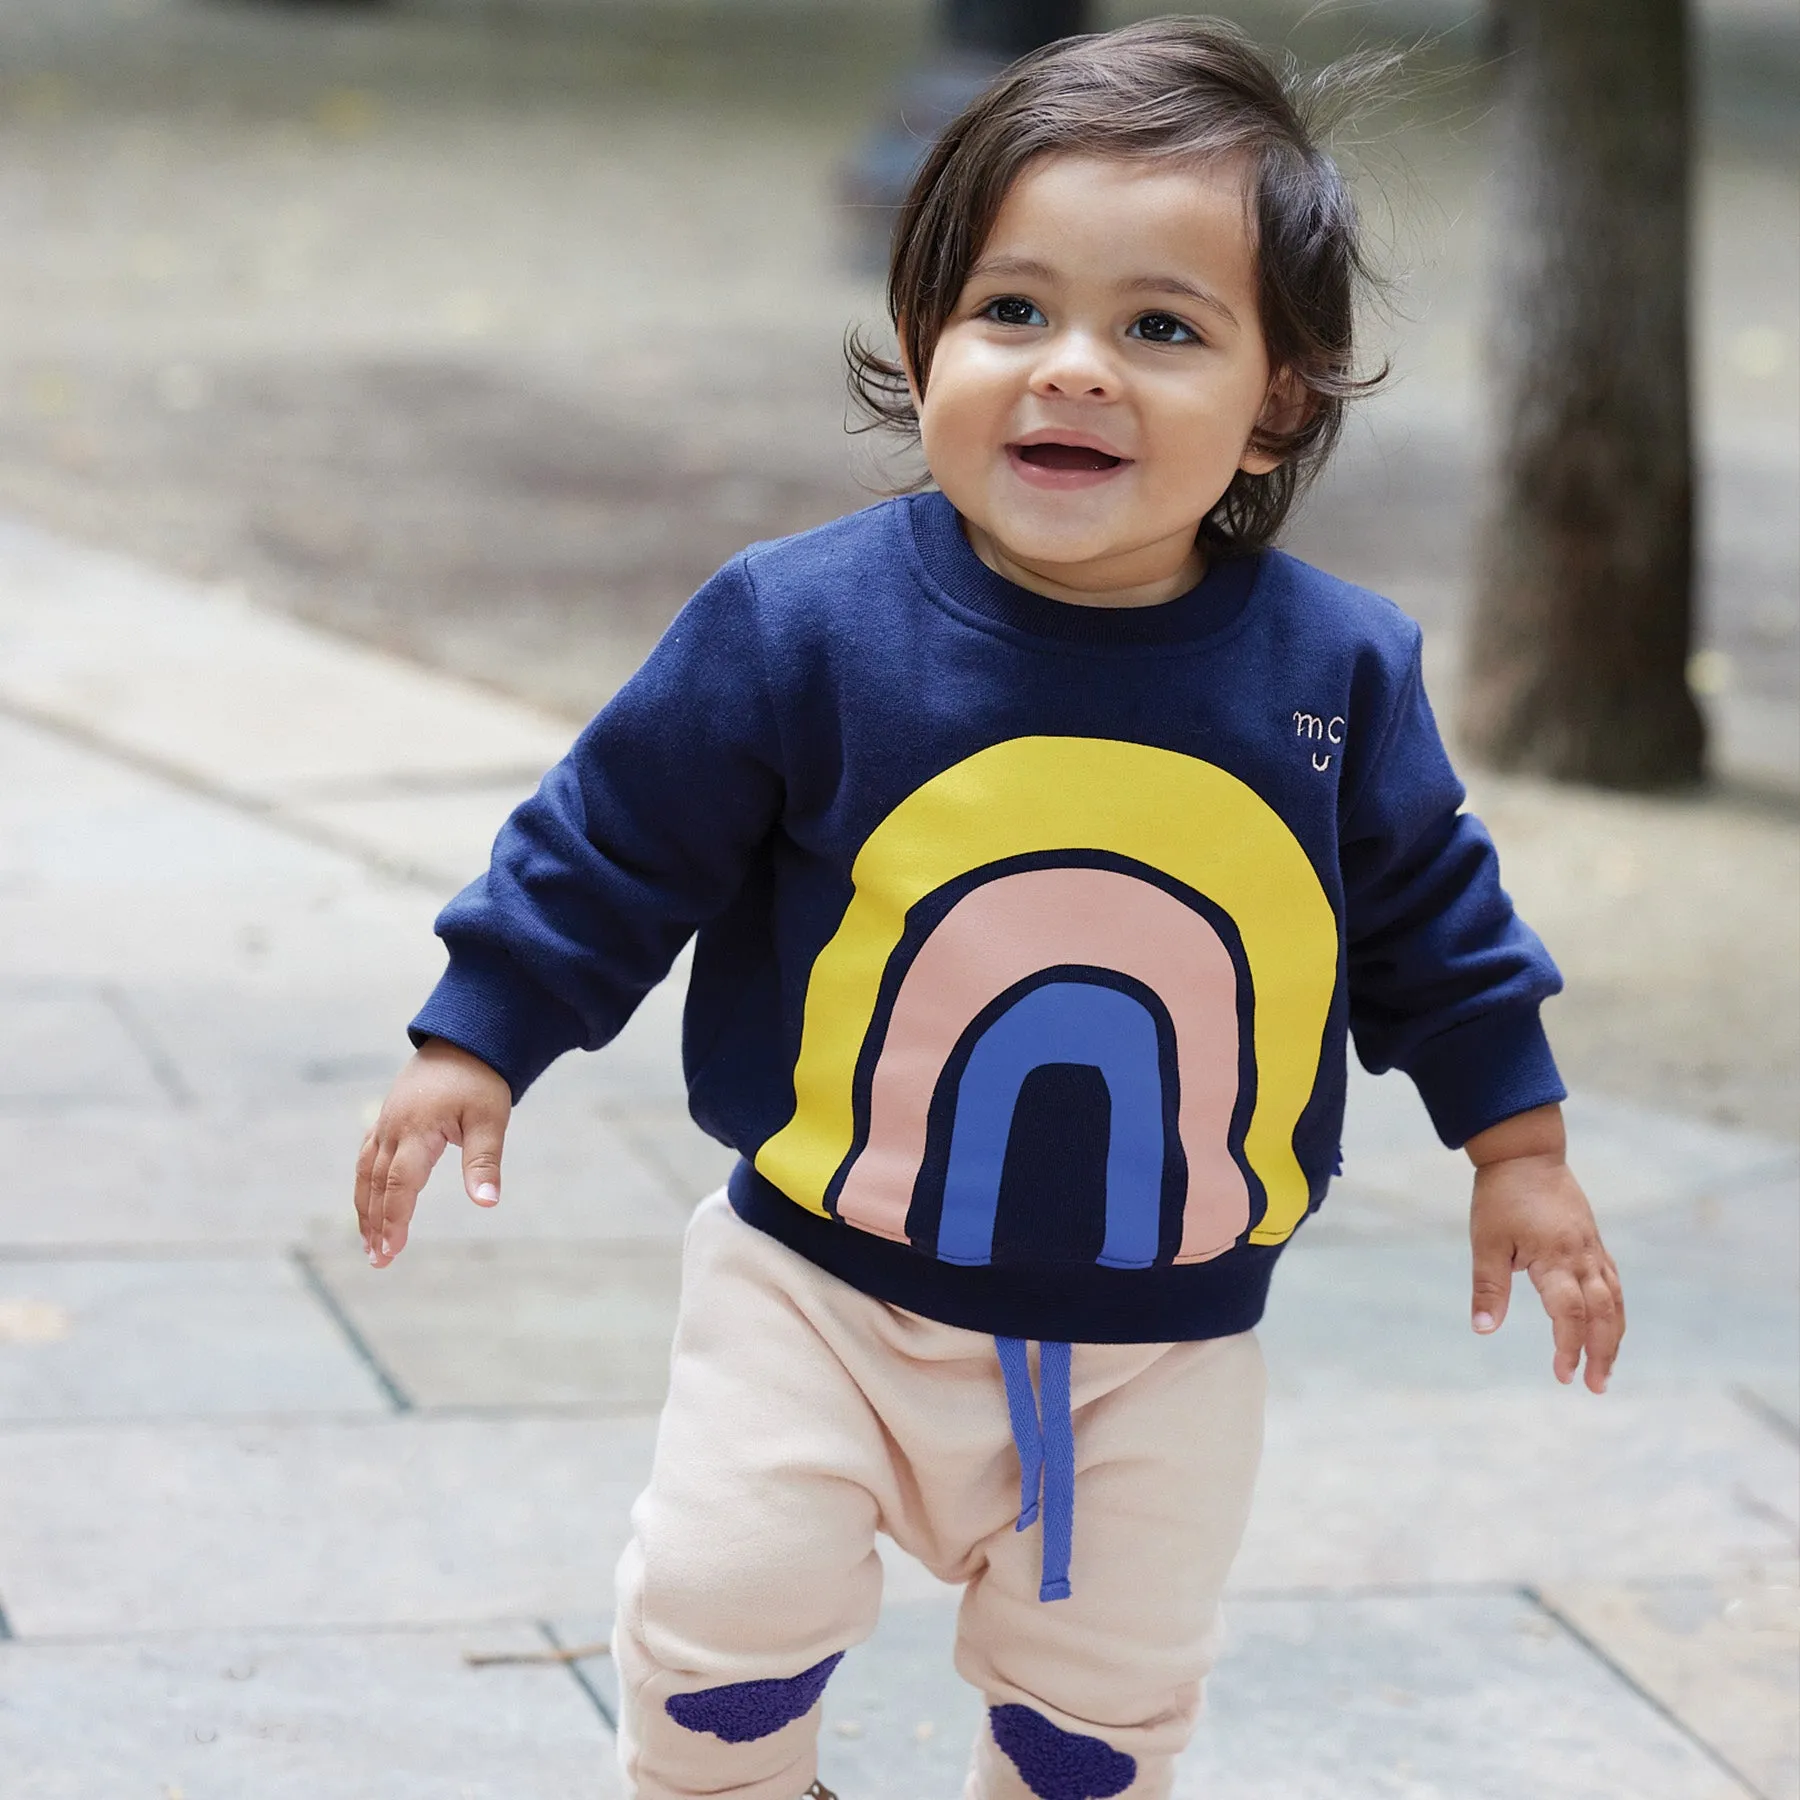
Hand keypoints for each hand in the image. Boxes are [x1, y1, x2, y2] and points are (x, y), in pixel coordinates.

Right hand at [353, 1039, 511, 1267]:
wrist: (464, 1040)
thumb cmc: (480, 1081)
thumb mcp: (490, 1120)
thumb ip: (484, 1162)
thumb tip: (487, 1203)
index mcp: (416, 1130)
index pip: (399, 1184)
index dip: (394, 1219)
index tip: (392, 1251)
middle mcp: (392, 1128)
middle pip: (376, 1184)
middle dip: (375, 1224)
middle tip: (379, 1260)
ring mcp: (386, 1122)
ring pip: (365, 1172)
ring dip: (365, 1208)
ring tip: (369, 1243)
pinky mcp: (387, 1119)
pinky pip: (367, 1156)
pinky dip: (365, 1184)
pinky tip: (368, 1203)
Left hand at [1465, 1103, 1623, 1392]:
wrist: (1525, 1154)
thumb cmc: (1501, 1197)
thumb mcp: (1486, 1241)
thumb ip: (1489, 1288)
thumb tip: (1483, 1330)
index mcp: (1554, 1257)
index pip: (1570, 1312)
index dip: (1569, 1346)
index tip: (1562, 1375)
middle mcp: (1581, 1256)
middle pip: (1604, 1313)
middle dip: (1603, 1352)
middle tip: (1595, 1386)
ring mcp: (1592, 1249)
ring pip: (1615, 1301)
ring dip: (1613, 1337)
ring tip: (1605, 1370)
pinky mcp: (1594, 1243)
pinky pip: (1614, 1284)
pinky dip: (1615, 1312)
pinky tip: (1608, 1330)